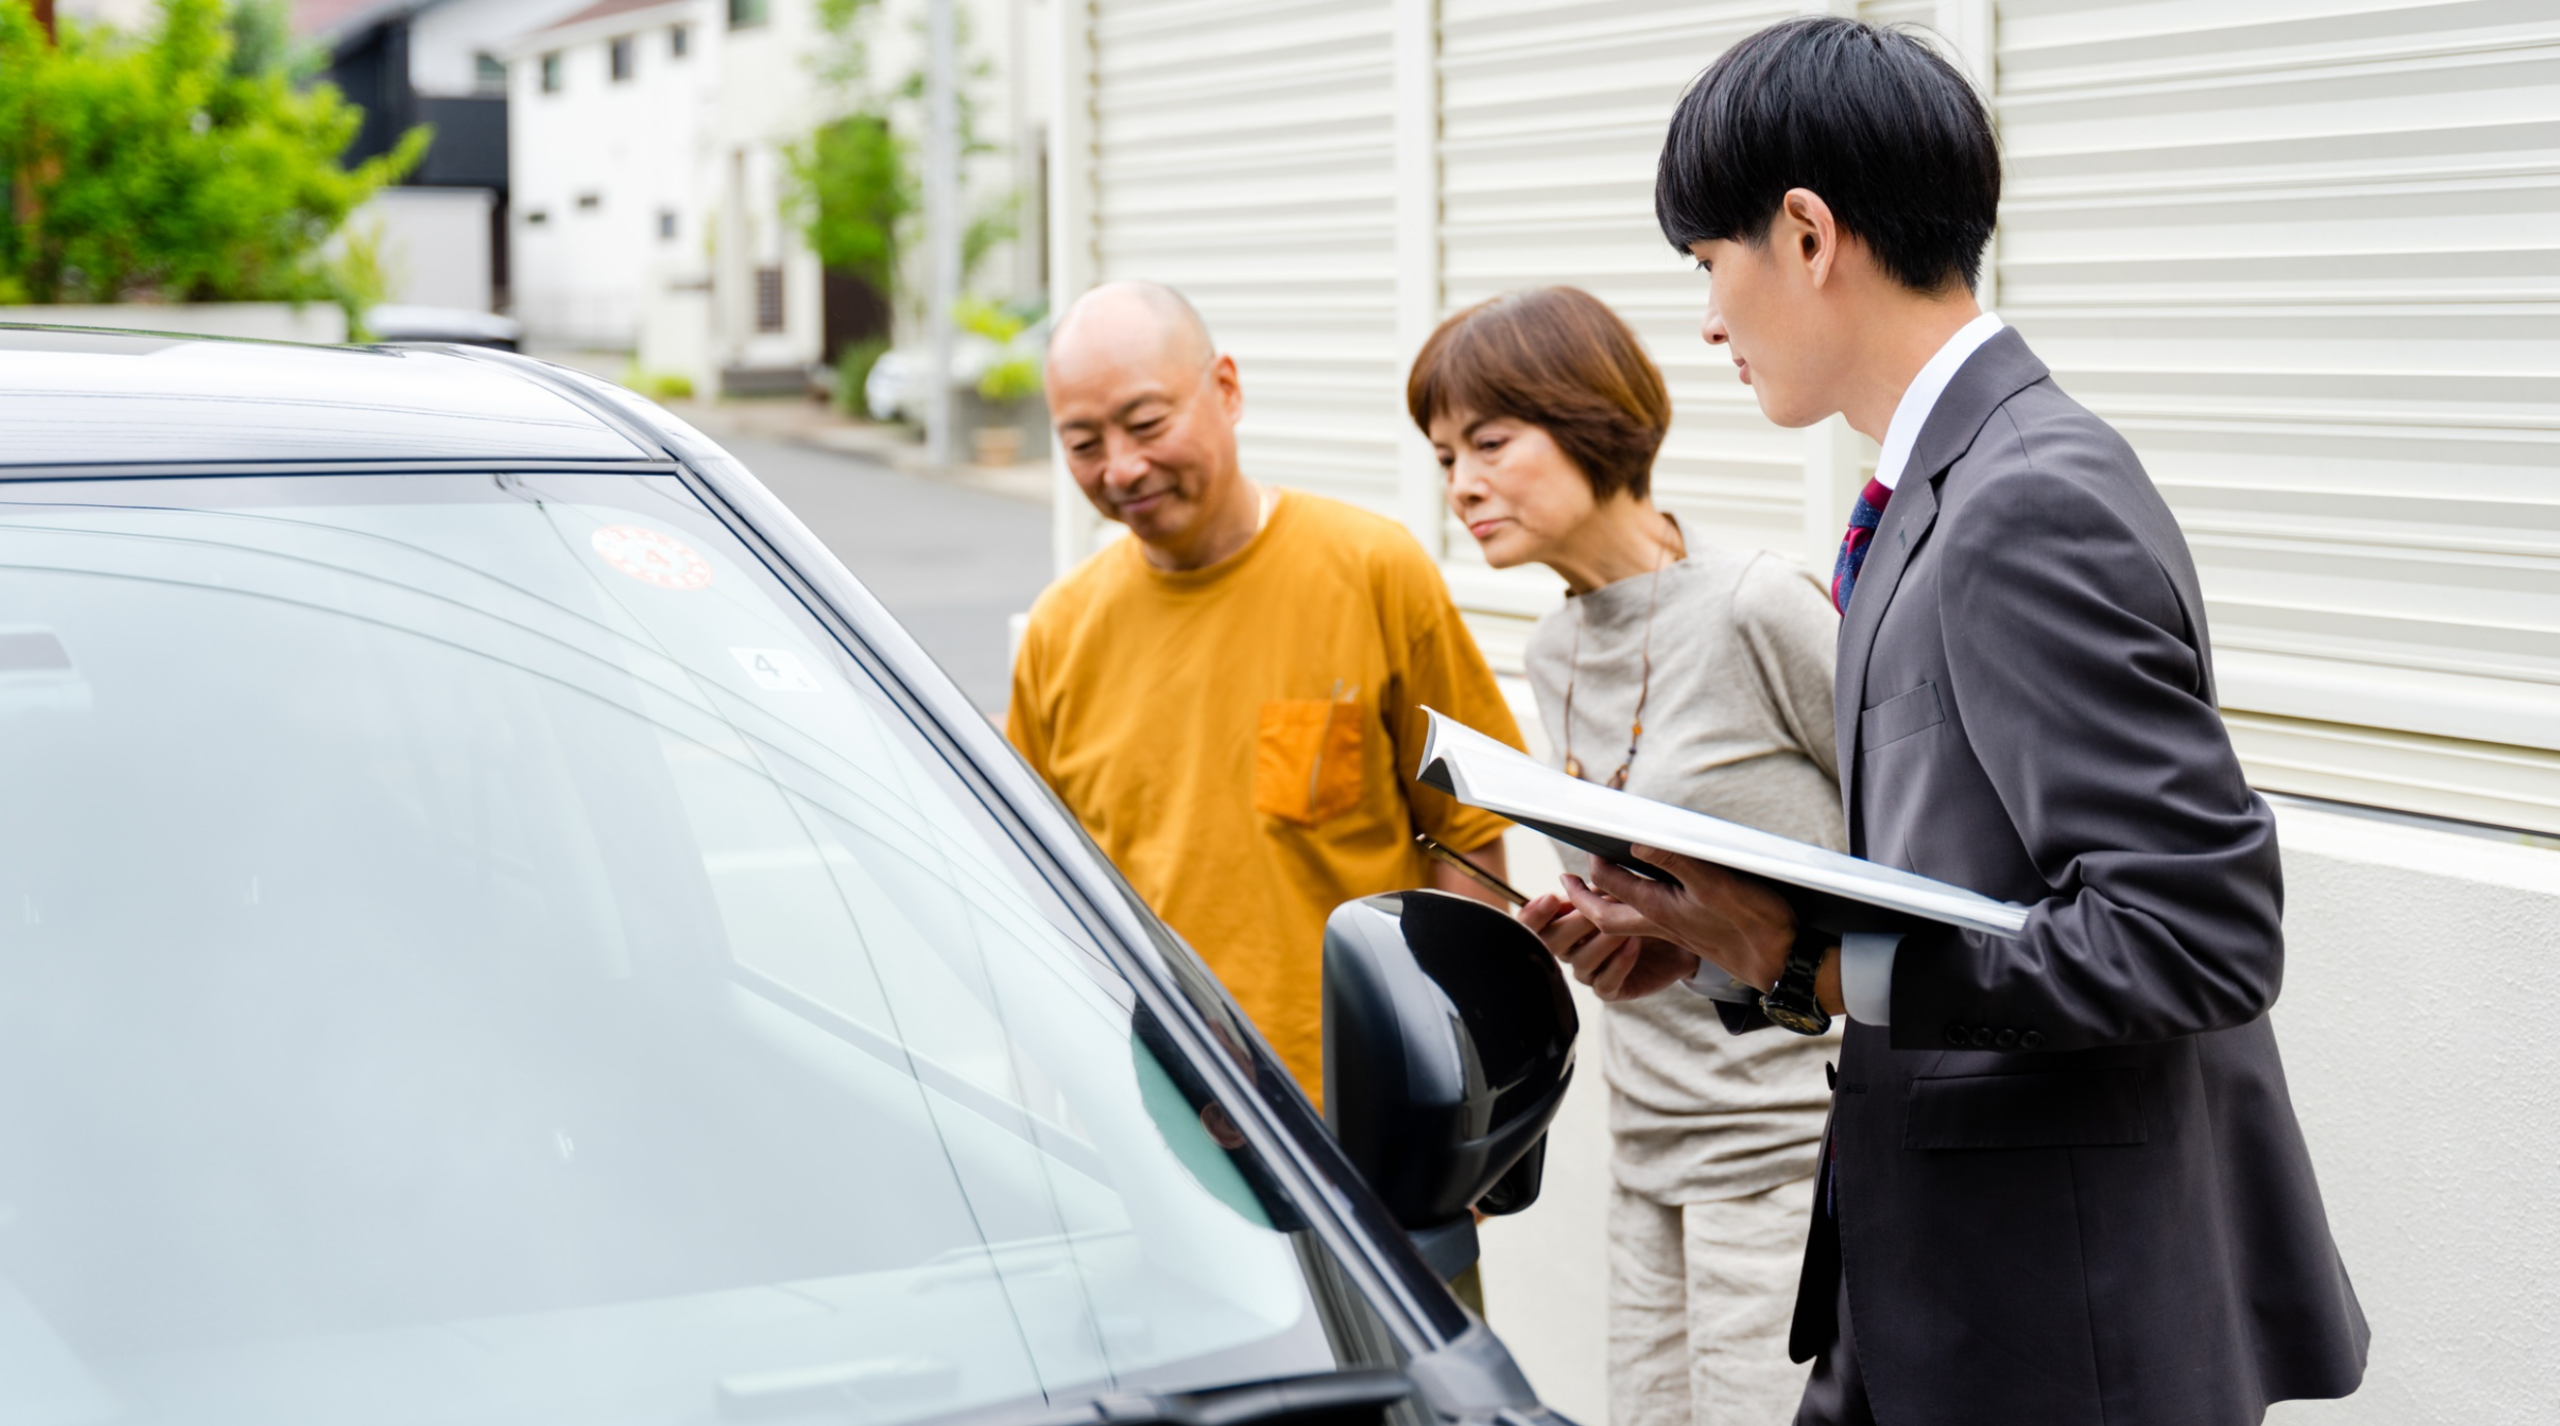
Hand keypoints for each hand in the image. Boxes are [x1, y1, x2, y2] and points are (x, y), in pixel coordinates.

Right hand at [1519, 891, 1699, 1001]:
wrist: (1676, 935)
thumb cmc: (1638, 911)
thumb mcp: (1613, 895)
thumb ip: (1588, 891)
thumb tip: (1566, 879)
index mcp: (1561, 924)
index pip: (1530, 925)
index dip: (1533, 915)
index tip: (1551, 898)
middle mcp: (1569, 950)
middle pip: (1551, 944)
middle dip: (1573, 924)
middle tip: (1595, 910)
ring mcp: (1588, 971)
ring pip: (1580, 961)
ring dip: (1602, 941)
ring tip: (1623, 926)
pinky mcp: (1610, 989)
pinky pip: (1606, 981)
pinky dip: (1619, 962)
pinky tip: (1633, 944)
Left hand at [1560, 845, 1798, 993]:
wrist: (1782, 962)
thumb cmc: (1752, 923)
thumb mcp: (1715, 882)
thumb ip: (1674, 861)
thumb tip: (1634, 845)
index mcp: (1658, 910)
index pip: (1609, 889)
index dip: (1591, 871)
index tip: (1577, 856)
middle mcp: (1660, 924)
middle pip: (1606, 917)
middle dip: (1582, 901)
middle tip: (1565, 883)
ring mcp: (1677, 932)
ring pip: (1626, 923)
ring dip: (1606, 906)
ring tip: (1598, 887)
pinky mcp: (1694, 935)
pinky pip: (1649, 926)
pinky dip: (1635, 911)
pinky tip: (1648, 899)